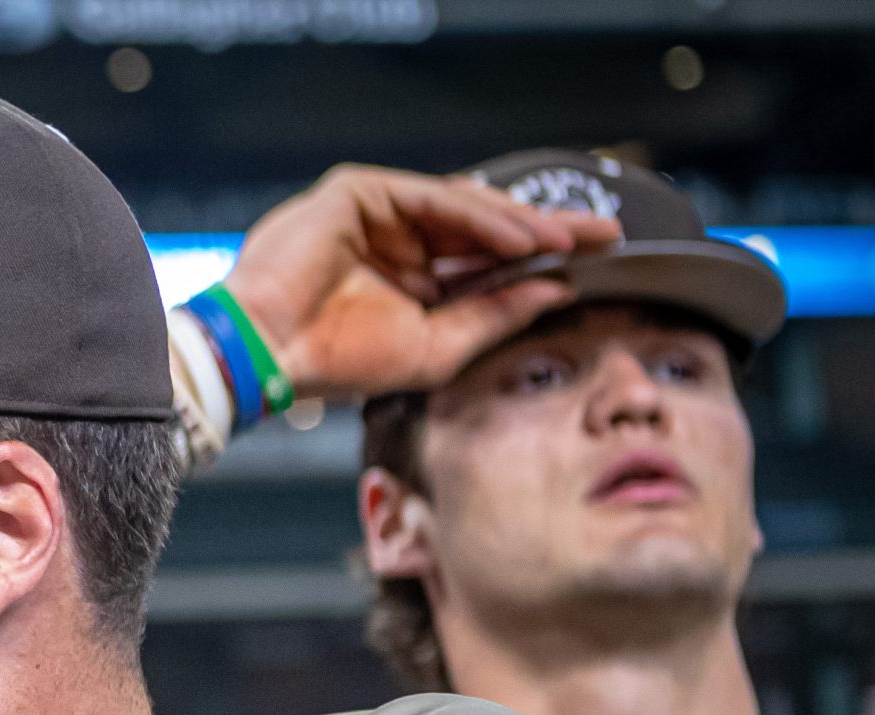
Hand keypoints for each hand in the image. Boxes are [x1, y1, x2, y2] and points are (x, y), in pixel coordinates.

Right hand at [220, 165, 620, 397]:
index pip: (484, 260)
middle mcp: (395, 241)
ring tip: (569, 239)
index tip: (597, 260)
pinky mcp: (357, 193)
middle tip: (605, 232)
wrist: (269, 353)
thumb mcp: (436, 347)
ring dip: (519, 223)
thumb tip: (558, 290)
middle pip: (483, 225)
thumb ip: (494, 317)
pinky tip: (520, 237)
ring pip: (463, 207)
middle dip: (544, 229)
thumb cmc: (336, 363)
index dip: (539, 258)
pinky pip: (432, 198)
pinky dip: (478, 217)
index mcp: (408, 280)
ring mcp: (375, 213)